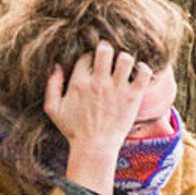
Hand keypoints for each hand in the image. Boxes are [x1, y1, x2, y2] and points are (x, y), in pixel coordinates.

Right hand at [42, 41, 156, 194]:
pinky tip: (138, 71)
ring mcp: (117, 88)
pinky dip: (143, 67)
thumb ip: (52, 85)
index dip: (90, 56)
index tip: (94, 62)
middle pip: (105, 50)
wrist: (94, 146)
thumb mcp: (53, 109)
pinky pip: (143, 72)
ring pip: (125, 58)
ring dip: (125, 58)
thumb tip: (56, 65)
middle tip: (109, 54)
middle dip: (107, 48)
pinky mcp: (132, 96)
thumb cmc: (74, 129)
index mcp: (78, 82)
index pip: (86, 56)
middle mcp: (98, 82)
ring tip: (124, 64)